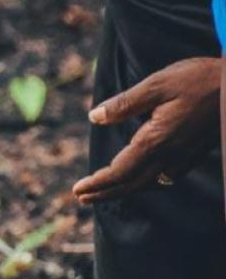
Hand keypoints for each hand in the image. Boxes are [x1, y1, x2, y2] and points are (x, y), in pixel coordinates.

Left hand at [73, 57, 220, 203]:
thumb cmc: (201, 79)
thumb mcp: (158, 84)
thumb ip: (125, 104)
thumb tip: (94, 117)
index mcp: (157, 139)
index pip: (120, 171)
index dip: (98, 183)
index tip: (77, 190)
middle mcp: (171, 154)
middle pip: (132, 184)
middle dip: (105, 193)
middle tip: (81, 198)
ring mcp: (185, 156)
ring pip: (149, 183)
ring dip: (123, 190)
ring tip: (102, 193)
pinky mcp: (195, 153)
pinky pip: (165, 176)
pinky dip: (145, 182)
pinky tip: (140, 178)